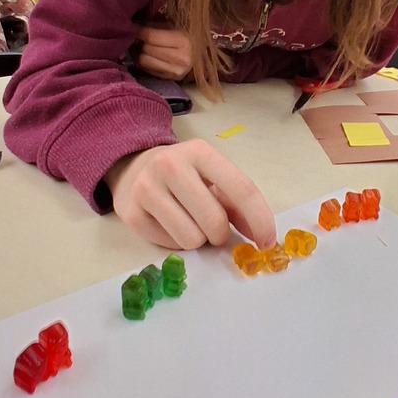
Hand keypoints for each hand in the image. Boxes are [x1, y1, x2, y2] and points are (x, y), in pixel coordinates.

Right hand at [104, 139, 276, 250]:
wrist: (132, 168)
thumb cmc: (184, 176)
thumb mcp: (212, 177)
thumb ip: (237, 204)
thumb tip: (260, 236)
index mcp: (200, 151)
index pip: (240, 188)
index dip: (259, 219)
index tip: (267, 241)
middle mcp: (170, 165)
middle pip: (214, 220)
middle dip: (221, 234)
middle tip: (213, 228)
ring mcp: (146, 188)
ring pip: (191, 238)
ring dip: (198, 239)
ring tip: (188, 222)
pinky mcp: (130, 213)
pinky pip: (169, 245)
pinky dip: (176, 242)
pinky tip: (168, 223)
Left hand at [134, 24, 192, 79]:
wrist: (198, 56)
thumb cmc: (184, 37)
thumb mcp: (174, 27)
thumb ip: (155, 28)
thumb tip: (134, 28)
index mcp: (183, 41)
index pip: (151, 36)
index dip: (140, 31)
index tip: (136, 28)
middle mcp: (181, 58)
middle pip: (146, 49)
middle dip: (140, 42)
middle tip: (140, 38)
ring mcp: (175, 71)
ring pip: (143, 60)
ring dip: (140, 53)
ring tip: (143, 47)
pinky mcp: (169, 79)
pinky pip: (146, 69)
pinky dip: (143, 62)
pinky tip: (149, 56)